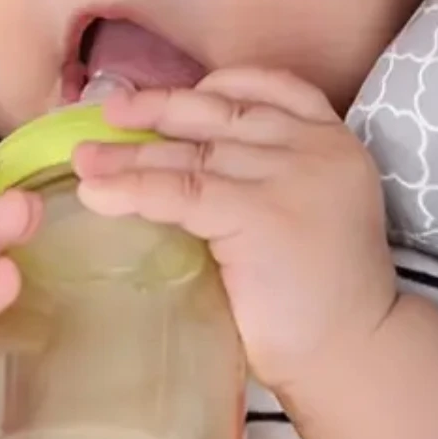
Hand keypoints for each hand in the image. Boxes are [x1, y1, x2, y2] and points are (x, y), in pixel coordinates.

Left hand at [73, 69, 397, 394]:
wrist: (353, 354)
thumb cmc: (325, 297)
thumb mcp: (309, 210)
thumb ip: (268, 176)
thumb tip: (184, 157)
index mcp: (334, 140)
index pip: (274, 86)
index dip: (217, 84)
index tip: (174, 91)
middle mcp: (315, 147)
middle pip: (222, 113)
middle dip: (159, 108)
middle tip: (108, 111)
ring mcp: (289, 176)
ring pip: (193, 152)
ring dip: (129, 154)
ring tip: (84, 160)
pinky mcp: (258, 214)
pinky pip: (180, 190)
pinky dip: (132, 189)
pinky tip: (96, 193)